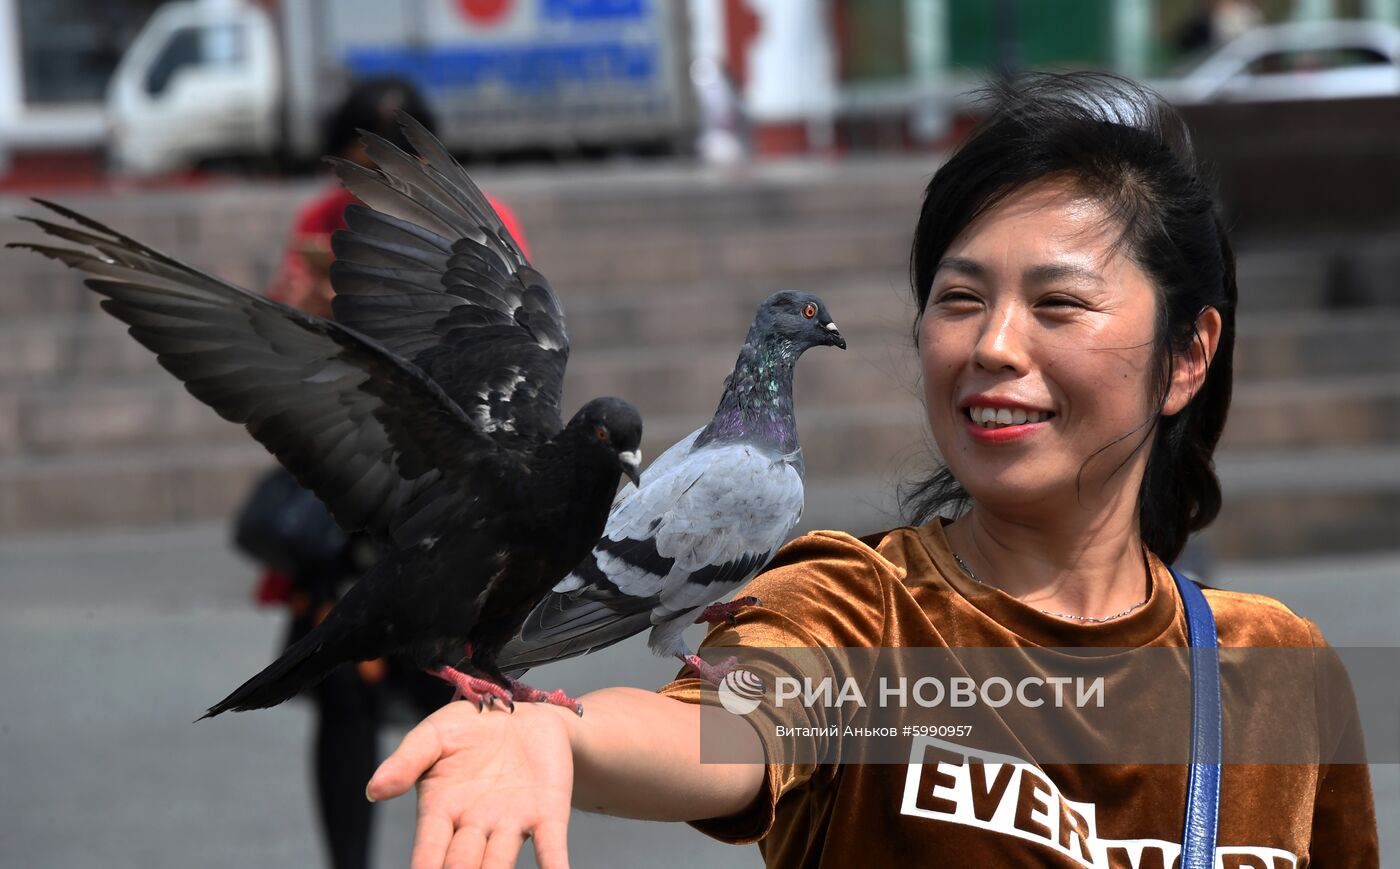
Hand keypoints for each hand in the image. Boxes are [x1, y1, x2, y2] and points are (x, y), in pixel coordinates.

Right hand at [367, 700, 575, 868]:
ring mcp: (512, 822)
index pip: (429, 849)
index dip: (424, 867)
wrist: (520, 710)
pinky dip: (554, 864)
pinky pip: (550, 844)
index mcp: (441, 811)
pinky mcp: (547, 813)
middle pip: (464, 864)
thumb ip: (406, 761)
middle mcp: (475, 826)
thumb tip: (374, 790)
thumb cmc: (469, 728)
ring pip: (501, 861)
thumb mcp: (432, 735)